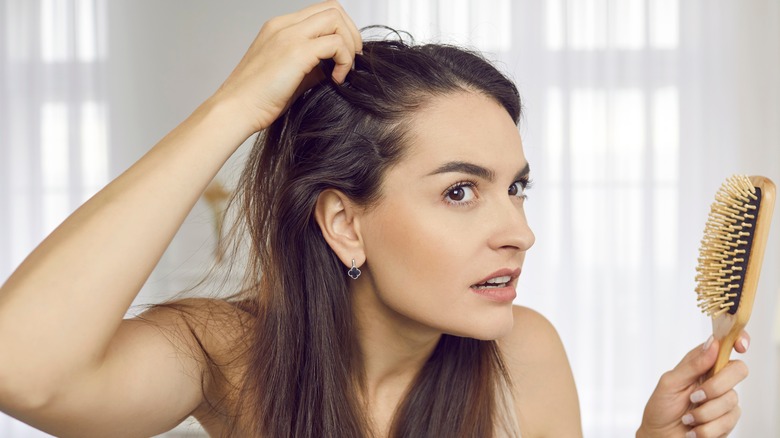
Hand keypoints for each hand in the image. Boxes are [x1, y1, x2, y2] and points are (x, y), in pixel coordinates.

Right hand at [211, 0, 362, 133]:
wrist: (236, 109)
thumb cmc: (257, 99)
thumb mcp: (289, 75)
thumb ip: (311, 65)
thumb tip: (334, 67)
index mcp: (280, 28)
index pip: (321, 12)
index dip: (341, 29)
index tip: (345, 54)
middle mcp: (284, 26)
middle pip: (332, 8)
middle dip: (350, 33)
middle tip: (352, 59)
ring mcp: (289, 36)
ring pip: (336, 19)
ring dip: (348, 45)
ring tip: (343, 70)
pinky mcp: (296, 52)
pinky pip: (335, 44)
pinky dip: (344, 61)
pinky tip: (336, 80)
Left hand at [637, 332, 749, 437]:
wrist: (660, 437)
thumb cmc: (660, 408)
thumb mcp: (670, 383)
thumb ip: (692, 364)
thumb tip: (713, 343)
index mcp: (701, 364)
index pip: (725, 345)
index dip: (737, 340)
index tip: (740, 346)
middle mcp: (716, 379)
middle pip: (738, 370)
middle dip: (716, 386)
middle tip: (694, 397)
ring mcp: (723, 400)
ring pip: (732, 399)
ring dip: (704, 413)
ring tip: (687, 418)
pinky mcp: (727, 420)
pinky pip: (729, 421)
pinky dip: (706, 428)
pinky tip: (694, 430)